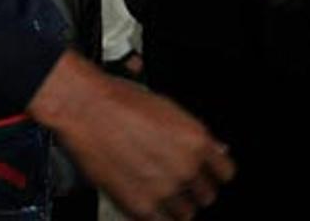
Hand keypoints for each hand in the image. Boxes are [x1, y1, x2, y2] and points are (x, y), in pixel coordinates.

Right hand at [30, 51, 233, 220]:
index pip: (225, 172)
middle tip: (175, 182)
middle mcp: (186, 167)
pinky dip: (154, 216)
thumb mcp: (167, 109)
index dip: (212, 173)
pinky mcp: (141, 205)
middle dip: (192, 190)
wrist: (84, 108)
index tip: (205, 175)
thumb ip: (192, 136)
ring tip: (156, 192)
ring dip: (174, 206)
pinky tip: (144, 200)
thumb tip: (215, 151)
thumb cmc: (118, 101)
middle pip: (207, 196)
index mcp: (196, 140)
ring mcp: (165, 189)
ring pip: (186, 214)